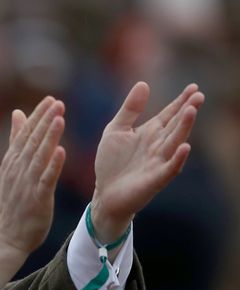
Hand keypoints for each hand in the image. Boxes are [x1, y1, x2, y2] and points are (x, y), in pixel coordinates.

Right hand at [0, 96, 65, 289]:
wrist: (6, 235)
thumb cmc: (13, 201)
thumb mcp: (11, 167)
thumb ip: (16, 140)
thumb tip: (18, 113)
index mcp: (13, 161)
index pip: (25, 134)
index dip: (38, 116)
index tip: (51, 100)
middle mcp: (18, 169)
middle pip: (32, 141)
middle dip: (45, 121)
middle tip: (58, 102)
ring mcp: (26, 184)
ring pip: (39, 156)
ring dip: (49, 137)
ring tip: (60, 119)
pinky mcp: (36, 198)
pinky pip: (45, 180)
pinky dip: (52, 165)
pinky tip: (61, 152)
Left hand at [91, 82, 204, 241]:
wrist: (104, 192)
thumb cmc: (111, 162)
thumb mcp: (116, 130)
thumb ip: (129, 109)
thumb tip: (143, 83)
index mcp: (150, 132)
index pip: (169, 114)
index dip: (180, 101)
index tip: (193, 87)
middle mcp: (158, 145)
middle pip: (176, 125)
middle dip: (187, 111)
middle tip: (199, 96)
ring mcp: (158, 161)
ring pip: (174, 142)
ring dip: (184, 128)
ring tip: (191, 111)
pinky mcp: (155, 179)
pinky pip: (169, 167)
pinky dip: (177, 158)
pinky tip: (184, 146)